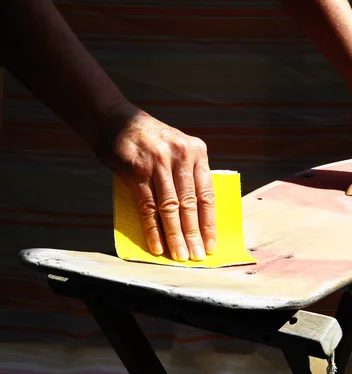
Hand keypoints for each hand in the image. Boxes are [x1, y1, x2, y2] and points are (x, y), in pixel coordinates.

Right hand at [95, 103, 215, 260]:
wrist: (115, 119)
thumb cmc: (150, 140)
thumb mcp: (177, 148)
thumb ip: (188, 174)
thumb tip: (196, 215)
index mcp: (197, 151)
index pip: (207, 193)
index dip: (209, 222)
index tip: (212, 243)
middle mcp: (180, 156)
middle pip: (190, 203)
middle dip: (194, 234)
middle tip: (197, 256)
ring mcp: (158, 163)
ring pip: (170, 207)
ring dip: (175, 236)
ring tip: (180, 256)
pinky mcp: (136, 171)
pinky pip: (147, 206)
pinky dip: (153, 229)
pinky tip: (157, 246)